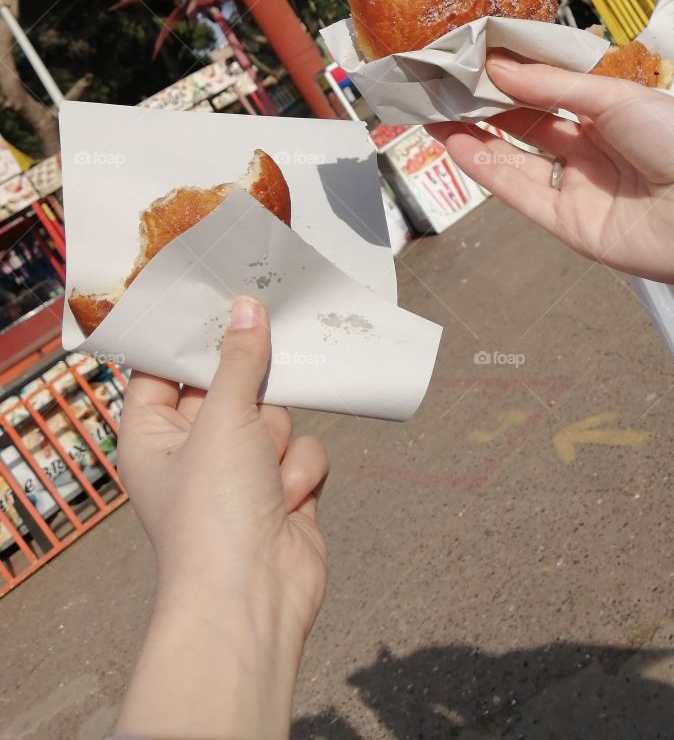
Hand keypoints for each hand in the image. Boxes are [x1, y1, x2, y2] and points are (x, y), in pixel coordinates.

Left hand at [116, 296, 328, 738]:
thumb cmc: (213, 513)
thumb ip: (240, 360)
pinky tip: (288, 501)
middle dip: (255, 390)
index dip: (194, 336)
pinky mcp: (283, 489)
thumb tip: (246, 308)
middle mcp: (194, 449)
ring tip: (266, 476)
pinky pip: (304, 450)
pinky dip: (301, 473)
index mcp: (152, 432)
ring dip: (279, 442)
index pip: (168, 368)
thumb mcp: (222, 418)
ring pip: (277, 416)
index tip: (225, 293)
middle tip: (271, 356)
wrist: (254, 597)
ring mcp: (241, 471)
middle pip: (234, 385)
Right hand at [429, 53, 673, 285]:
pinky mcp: (575, 227)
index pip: (545, 95)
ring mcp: (582, 191)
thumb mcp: (613, 98)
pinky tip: (458, 143)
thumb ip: (551, 87)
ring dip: (474, 138)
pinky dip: (489, 170)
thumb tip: (496, 64)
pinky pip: (524, 195)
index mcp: (609, 116)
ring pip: (517, 163)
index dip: (505, 80)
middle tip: (435, 86)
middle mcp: (592, 153)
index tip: (464, 60)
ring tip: (432, 111)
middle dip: (481, 108)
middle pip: (525, 129)